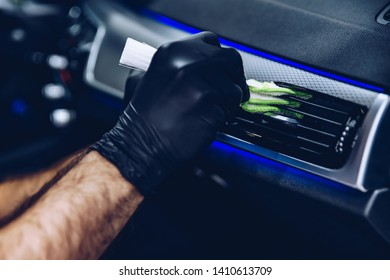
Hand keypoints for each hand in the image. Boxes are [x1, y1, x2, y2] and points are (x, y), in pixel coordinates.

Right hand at [93, 31, 248, 195]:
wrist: (139, 146)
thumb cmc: (143, 119)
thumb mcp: (144, 78)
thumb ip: (172, 64)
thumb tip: (199, 61)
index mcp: (171, 52)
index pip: (211, 42)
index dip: (220, 59)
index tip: (223, 71)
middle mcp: (186, 61)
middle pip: (230, 59)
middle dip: (233, 78)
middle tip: (228, 94)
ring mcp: (198, 81)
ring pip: (234, 87)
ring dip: (228, 102)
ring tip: (206, 113)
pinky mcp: (209, 103)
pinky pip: (231, 107)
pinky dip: (224, 117)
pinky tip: (205, 122)